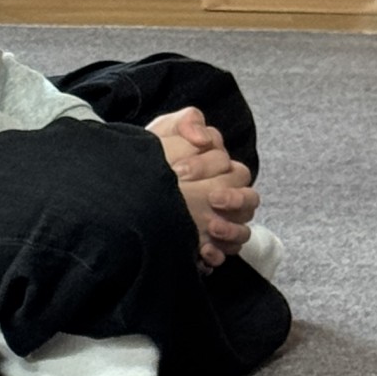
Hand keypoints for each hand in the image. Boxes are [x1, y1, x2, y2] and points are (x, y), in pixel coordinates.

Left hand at [146, 108, 258, 268]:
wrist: (126, 184)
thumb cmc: (153, 157)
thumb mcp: (165, 131)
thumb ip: (187, 121)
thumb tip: (203, 136)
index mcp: (221, 171)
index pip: (234, 170)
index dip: (212, 170)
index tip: (181, 171)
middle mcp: (225, 198)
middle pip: (249, 200)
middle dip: (234, 200)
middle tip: (212, 199)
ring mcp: (219, 223)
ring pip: (243, 230)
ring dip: (231, 229)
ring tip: (210, 229)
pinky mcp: (208, 245)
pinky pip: (225, 254)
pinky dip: (217, 253)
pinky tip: (203, 252)